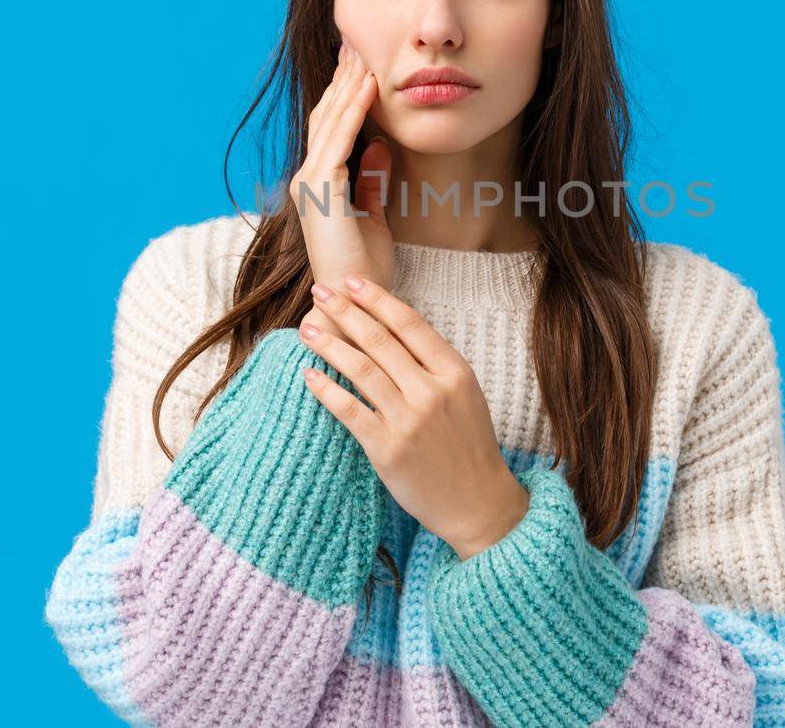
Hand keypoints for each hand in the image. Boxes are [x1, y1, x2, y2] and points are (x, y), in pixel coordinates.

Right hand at [290, 39, 393, 340]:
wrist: (352, 304)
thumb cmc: (364, 270)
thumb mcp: (374, 218)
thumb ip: (373, 182)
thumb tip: (382, 147)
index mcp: (319, 186)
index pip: (330, 129)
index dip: (343, 96)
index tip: (359, 66)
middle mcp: (307, 180)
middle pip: (324, 117)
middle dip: (342, 81)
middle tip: (356, 45)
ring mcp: (311, 184)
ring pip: (329, 122)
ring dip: (347, 87)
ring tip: (362, 55)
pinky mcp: (322, 191)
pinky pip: (339, 141)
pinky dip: (354, 111)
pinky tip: (368, 88)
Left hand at [297, 274, 530, 559]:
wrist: (478, 502)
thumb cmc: (469, 445)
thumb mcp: (464, 394)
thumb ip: (434, 365)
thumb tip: (391, 329)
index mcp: (454, 372)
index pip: (409, 323)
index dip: (376, 298)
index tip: (351, 281)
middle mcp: (432, 392)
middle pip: (380, 340)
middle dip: (346, 311)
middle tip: (320, 291)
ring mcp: (408, 421)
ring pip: (361, 370)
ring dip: (329, 344)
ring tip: (307, 329)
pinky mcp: (387, 449)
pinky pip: (349, 411)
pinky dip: (326, 390)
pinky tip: (309, 375)